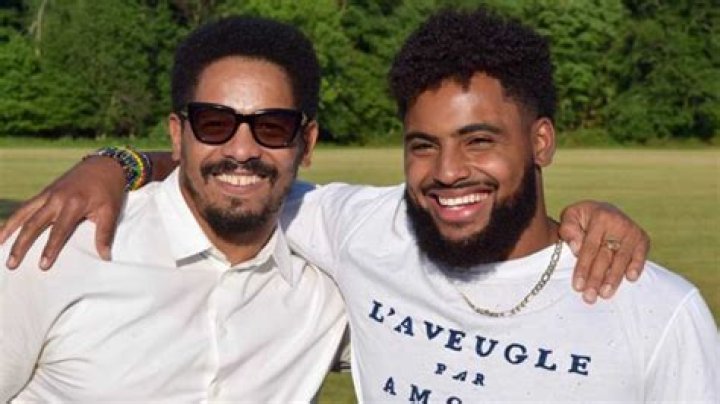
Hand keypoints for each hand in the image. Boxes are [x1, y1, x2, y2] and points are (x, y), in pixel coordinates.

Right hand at [0, 156, 126, 269]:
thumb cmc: (110, 190)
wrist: (104, 164)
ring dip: (9, 230)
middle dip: (21, 245)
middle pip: (34, 224)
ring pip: (24, 213)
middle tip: (11, 264)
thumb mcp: (111, 211)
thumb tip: (105, 257)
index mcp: (74, 204)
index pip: (59, 231)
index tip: (42, 266)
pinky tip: (5, 230)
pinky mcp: (45, 191)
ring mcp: (48, 193)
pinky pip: (26, 206)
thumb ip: (105, 234)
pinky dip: (14, 218)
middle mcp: (56, 198)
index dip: (50, 249)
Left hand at [559, 200, 648, 303]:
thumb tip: (576, 247)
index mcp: (599, 217)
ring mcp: (632, 231)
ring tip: (605, 294)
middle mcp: (618, 223)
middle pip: (606, 256)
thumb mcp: (570, 217)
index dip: (583, 268)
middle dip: (596, 278)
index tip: (577, 286)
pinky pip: (640, 255)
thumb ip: (568, 229)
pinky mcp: (642, 239)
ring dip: (613, 279)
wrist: (603, 211)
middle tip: (589, 297)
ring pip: (622, 259)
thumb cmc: (583, 218)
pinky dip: (637, 266)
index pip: (590, 247)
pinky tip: (630, 278)